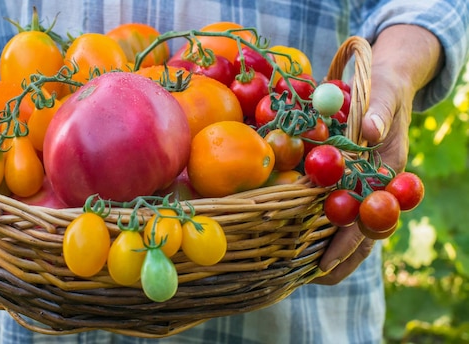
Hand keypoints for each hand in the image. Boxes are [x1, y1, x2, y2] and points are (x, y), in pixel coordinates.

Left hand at [313, 25, 442, 283]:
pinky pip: (336, 207)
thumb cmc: (385, 90)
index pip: (368, 216)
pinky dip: (321, 225)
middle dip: (339, 258)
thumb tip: (370, 133)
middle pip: (360, 232)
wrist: (387, 84)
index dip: (348, 241)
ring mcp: (363, 186)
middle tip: (313, 280)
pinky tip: (301, 241)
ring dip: (329, 249)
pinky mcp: (348, 180)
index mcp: (388, 171)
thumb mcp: (384, 94)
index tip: (327, 262)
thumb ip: (379, 112)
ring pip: (349, 225)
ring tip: (305, 274)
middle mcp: (376, 185)